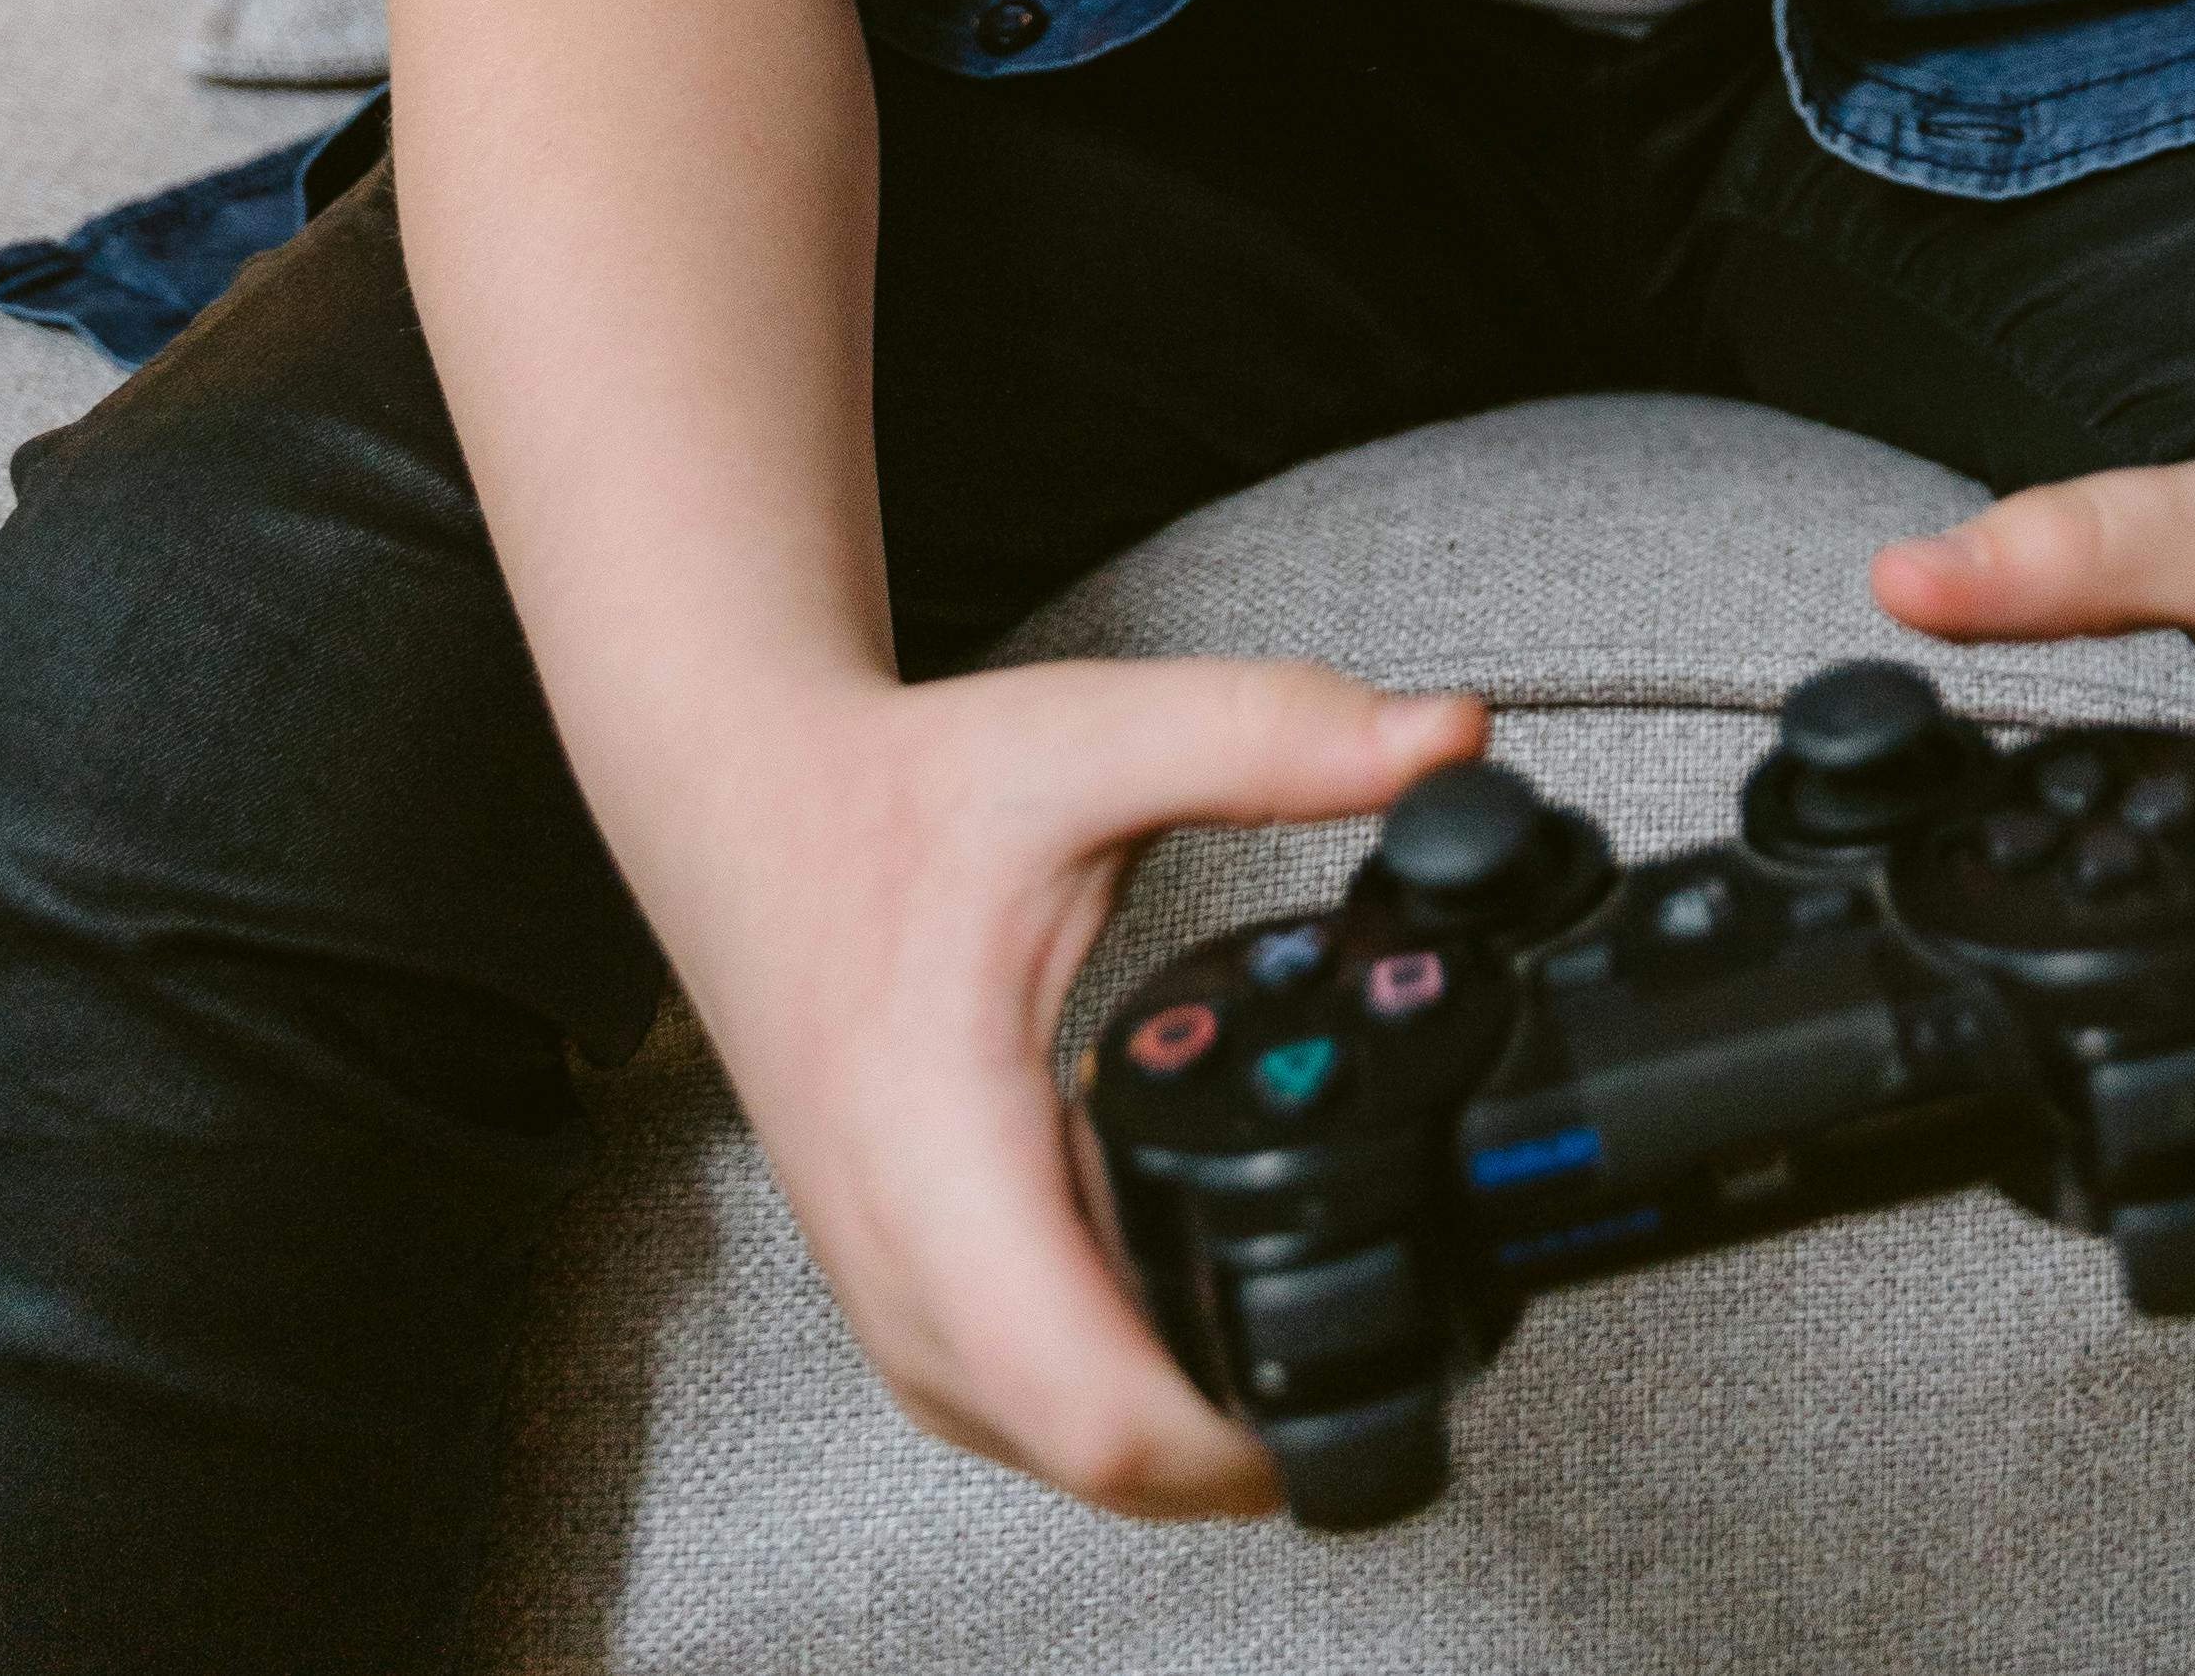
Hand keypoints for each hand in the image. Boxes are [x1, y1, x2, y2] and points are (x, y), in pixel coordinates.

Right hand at [648, 652, 1485, 1513]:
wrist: (743, 816)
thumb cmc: (884, 799)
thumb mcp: (1088, 737)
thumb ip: (1273, 733)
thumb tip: (1450, 737)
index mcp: (942, 1152)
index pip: (1091, 1404)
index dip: (1235, 1441)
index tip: (1349, 1376)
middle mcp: (905, 1262)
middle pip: (1095, 1461)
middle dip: (1243, 1439)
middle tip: (1372, 1338)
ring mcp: (894, 1297)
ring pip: (1057, 1451)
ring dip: (1180, 1423)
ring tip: (1300, 1322)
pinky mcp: (907, 1292)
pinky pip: (1025, 1401)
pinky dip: (1121, 1381)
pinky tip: (1192, 1300)